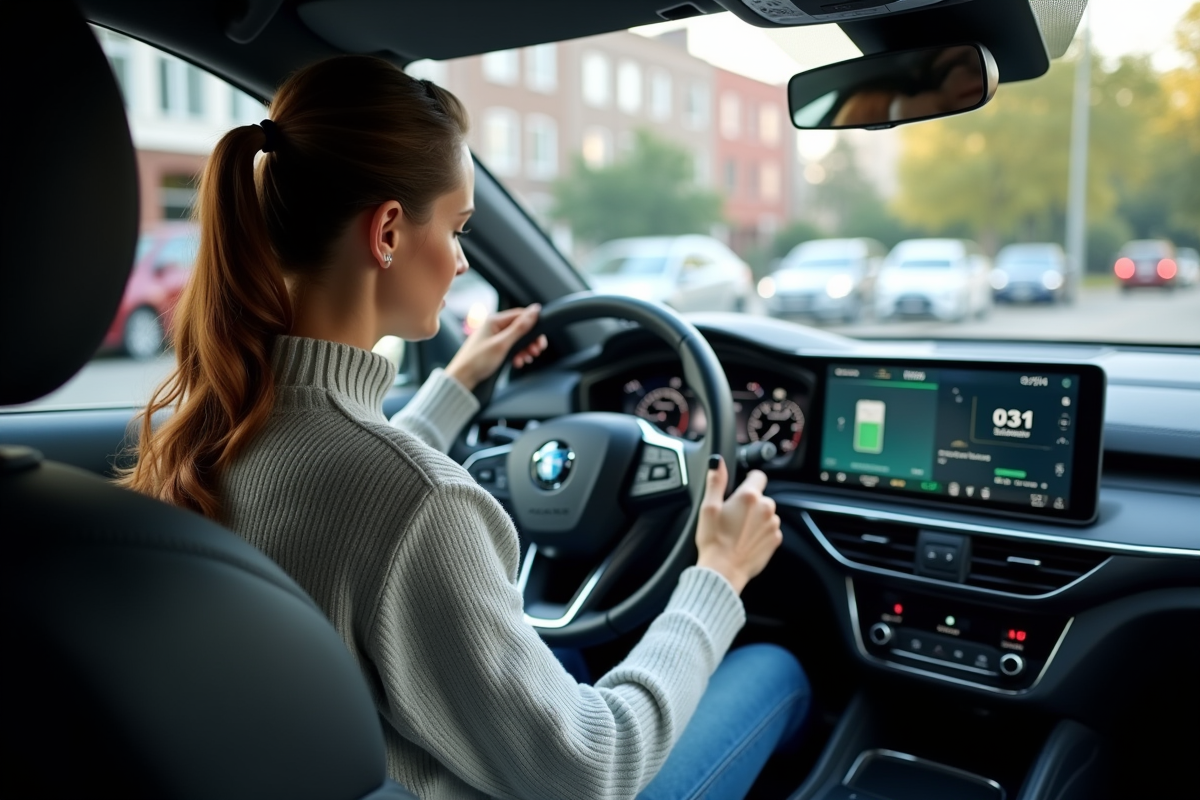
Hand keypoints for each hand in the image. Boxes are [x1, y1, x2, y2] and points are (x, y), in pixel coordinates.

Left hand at [444, 304, 548, 390]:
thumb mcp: (502, 344)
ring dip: (525, 349)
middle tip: (536, 351)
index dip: (534, 326)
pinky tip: (518, 362)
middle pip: (521, 328)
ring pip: (518, 339)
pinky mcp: (495, 348)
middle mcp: (495, 326)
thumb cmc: (478, 361)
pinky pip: (512, 348)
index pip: (521, 315)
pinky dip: (517, 354)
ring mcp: (495, 337)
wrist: (463, 378)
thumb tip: (535, 310)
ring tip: (525, 359)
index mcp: (495, 320)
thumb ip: (520, 327)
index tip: (540, 339)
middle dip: (530, 340)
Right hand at [694, 456, 781, 594]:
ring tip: (737, 530)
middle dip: (749, 503)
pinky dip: (760, 532)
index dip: (748, 479)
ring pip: (766, 513)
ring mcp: (773, 525)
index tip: (739, 489)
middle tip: (731, 516)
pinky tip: (745, 540)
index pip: (758, 476)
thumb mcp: (708, 508)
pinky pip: (769, 530)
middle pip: (761, 497)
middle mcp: (766, 508)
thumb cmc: (714, 540)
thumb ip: (716, 481)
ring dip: (755, 518)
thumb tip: (717, 462)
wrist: (723, 571)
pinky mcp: (775, 540)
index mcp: (749, 497)